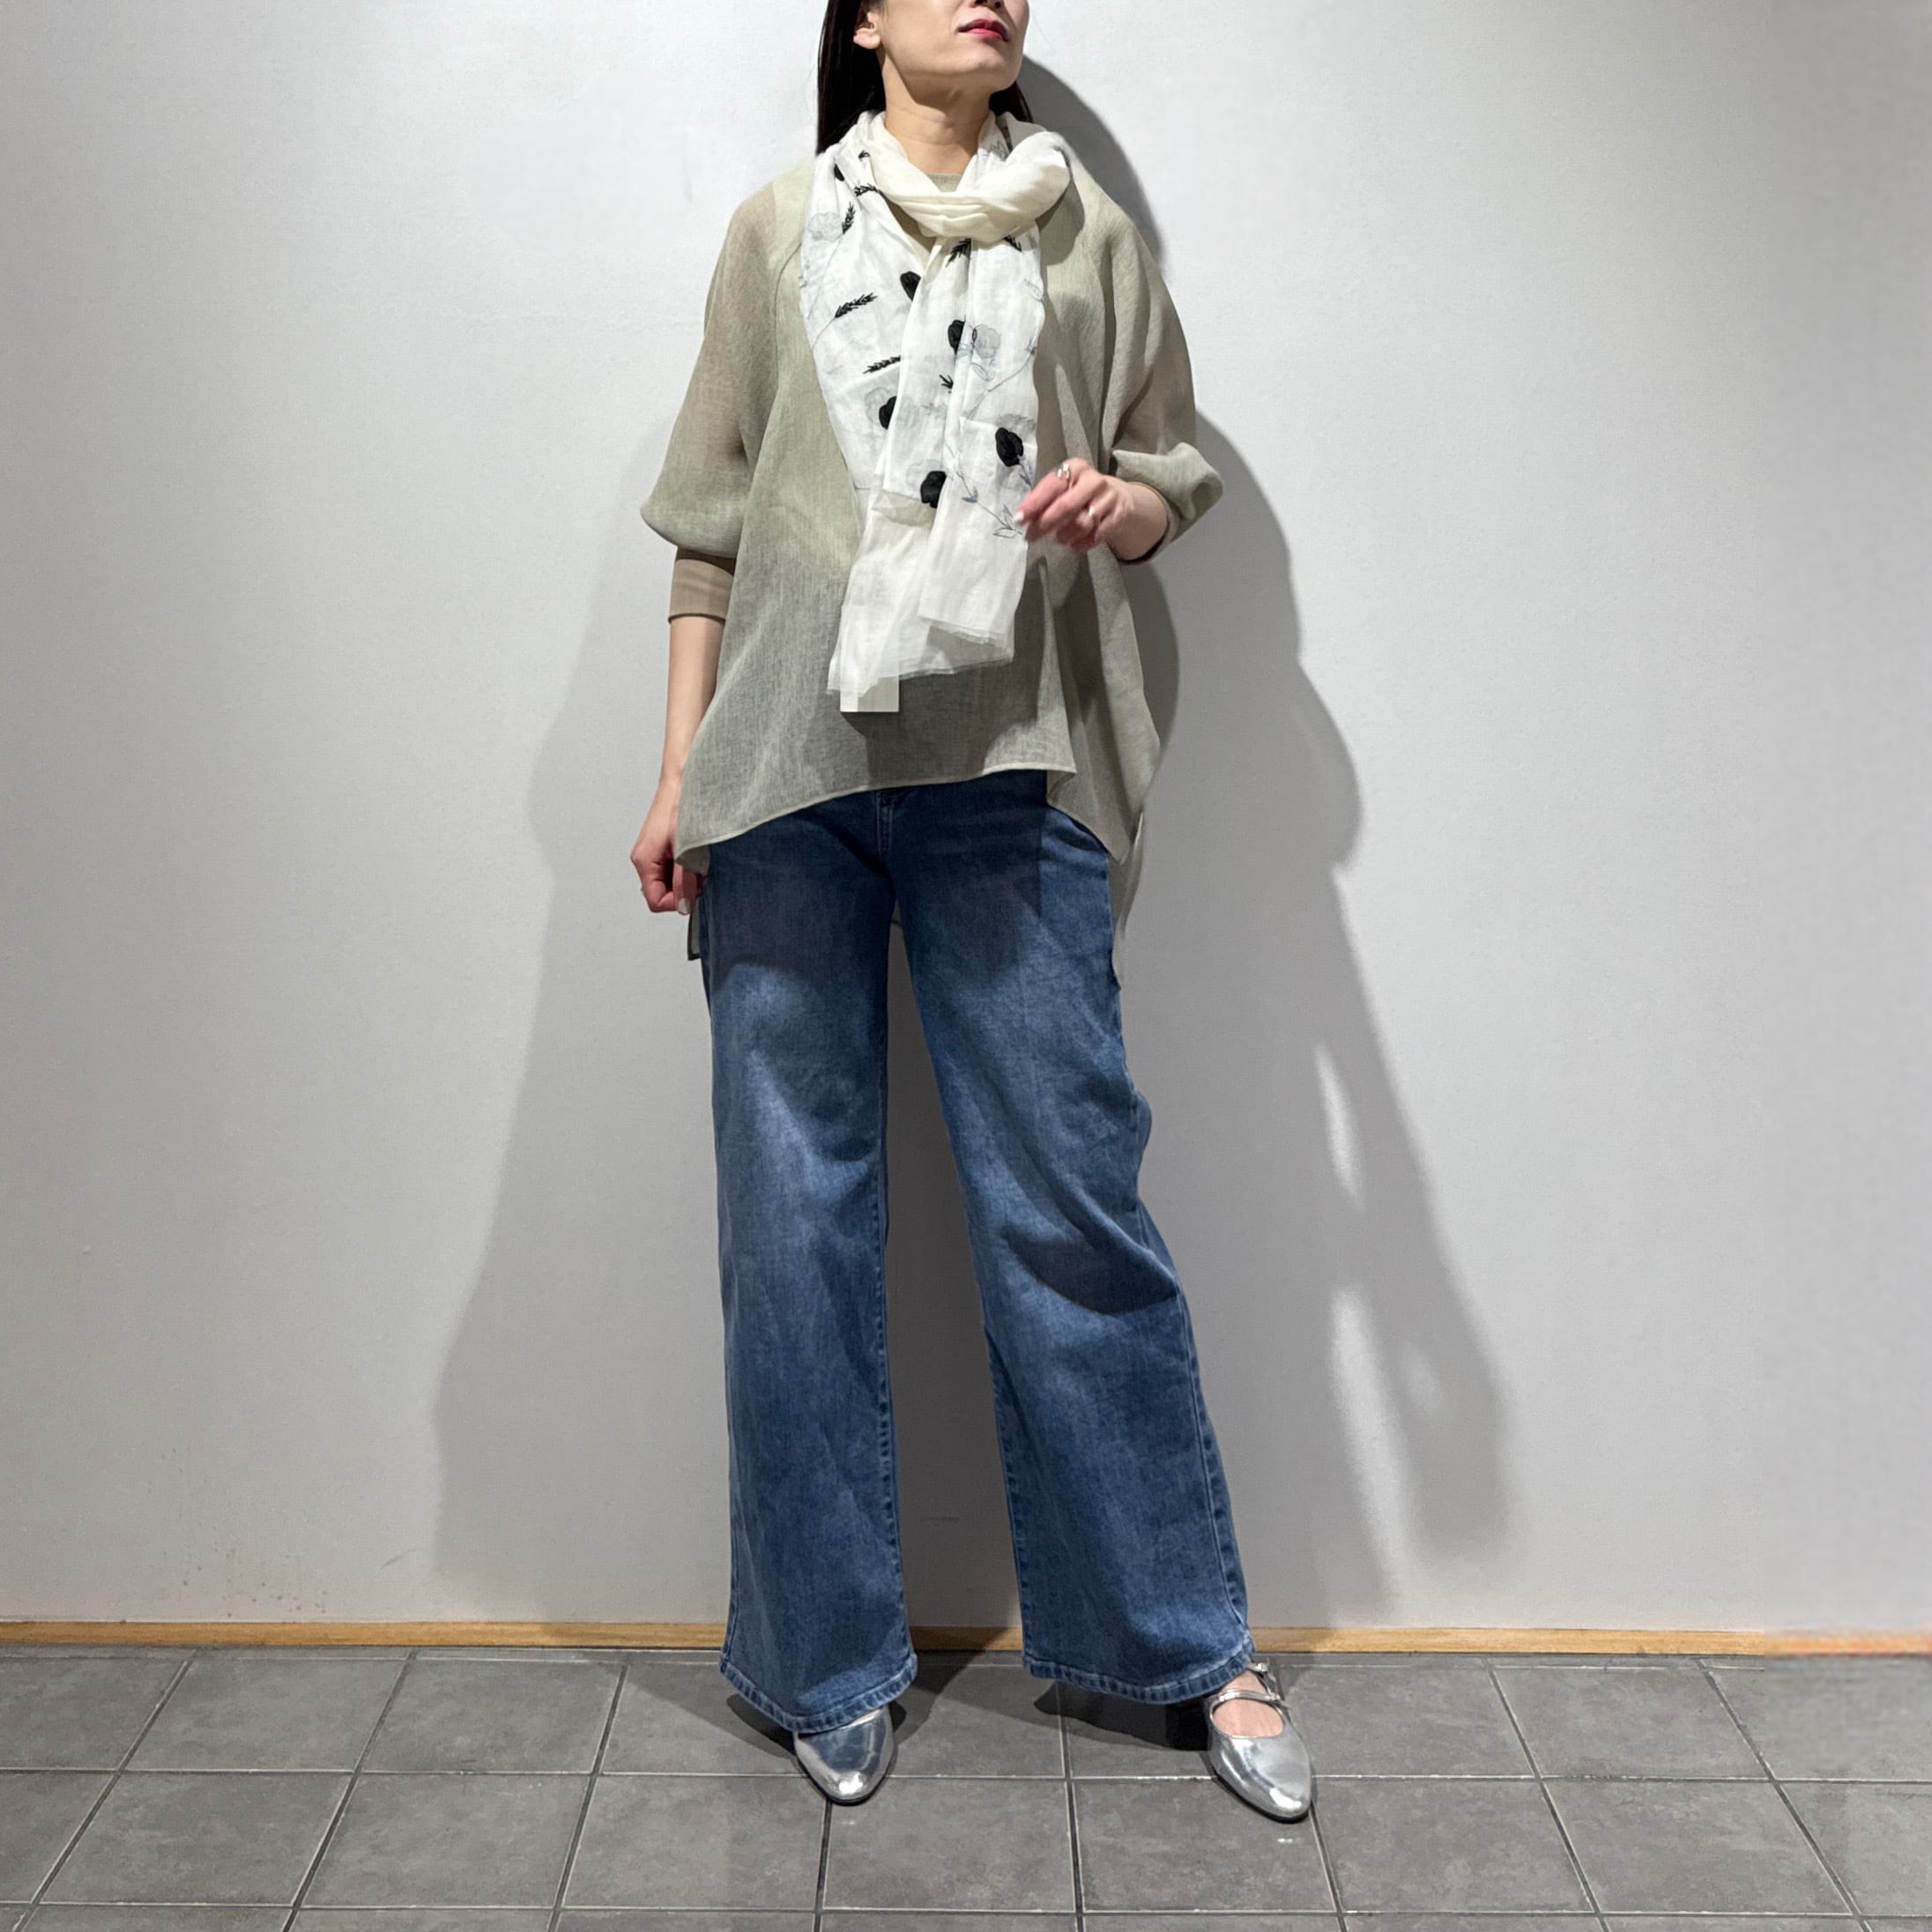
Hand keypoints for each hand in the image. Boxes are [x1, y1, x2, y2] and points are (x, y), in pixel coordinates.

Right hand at [633, 774, 702, 917]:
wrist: (683, 781)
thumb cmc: (682, 807)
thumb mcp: (686, 850)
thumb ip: (684, 881)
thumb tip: (684, 906)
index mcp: (644, 861)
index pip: (655, 901)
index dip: (677, 902)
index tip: (695, 891)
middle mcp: (644, 859)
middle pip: (661, 893)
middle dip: (684, 889)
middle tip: (701, 874)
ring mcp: (652, 854)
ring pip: (669, 882)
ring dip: (687, 878)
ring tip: (699, 861)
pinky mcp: (661, 848)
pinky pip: (672, 869)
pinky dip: (687, 868)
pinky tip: (697, 855)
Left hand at [1017, 457, 1158, 555]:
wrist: (1117, 498)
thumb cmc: (1080, 493)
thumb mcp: (1063, 488)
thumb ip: (1043, 501)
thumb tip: (1022, 519)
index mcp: (1076, 468)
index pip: (1052, 486)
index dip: (1034, 503)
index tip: (1019, 519)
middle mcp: (1094, 481)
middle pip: (1066, 506)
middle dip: (1046, 523)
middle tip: (1033, 536)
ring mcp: (1108, 499)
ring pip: (1082, 523)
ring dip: (1065, 535)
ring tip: (1058, 539)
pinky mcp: (1117, 516)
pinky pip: (1096, 535)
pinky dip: (1081, 544)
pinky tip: (1073, 545)